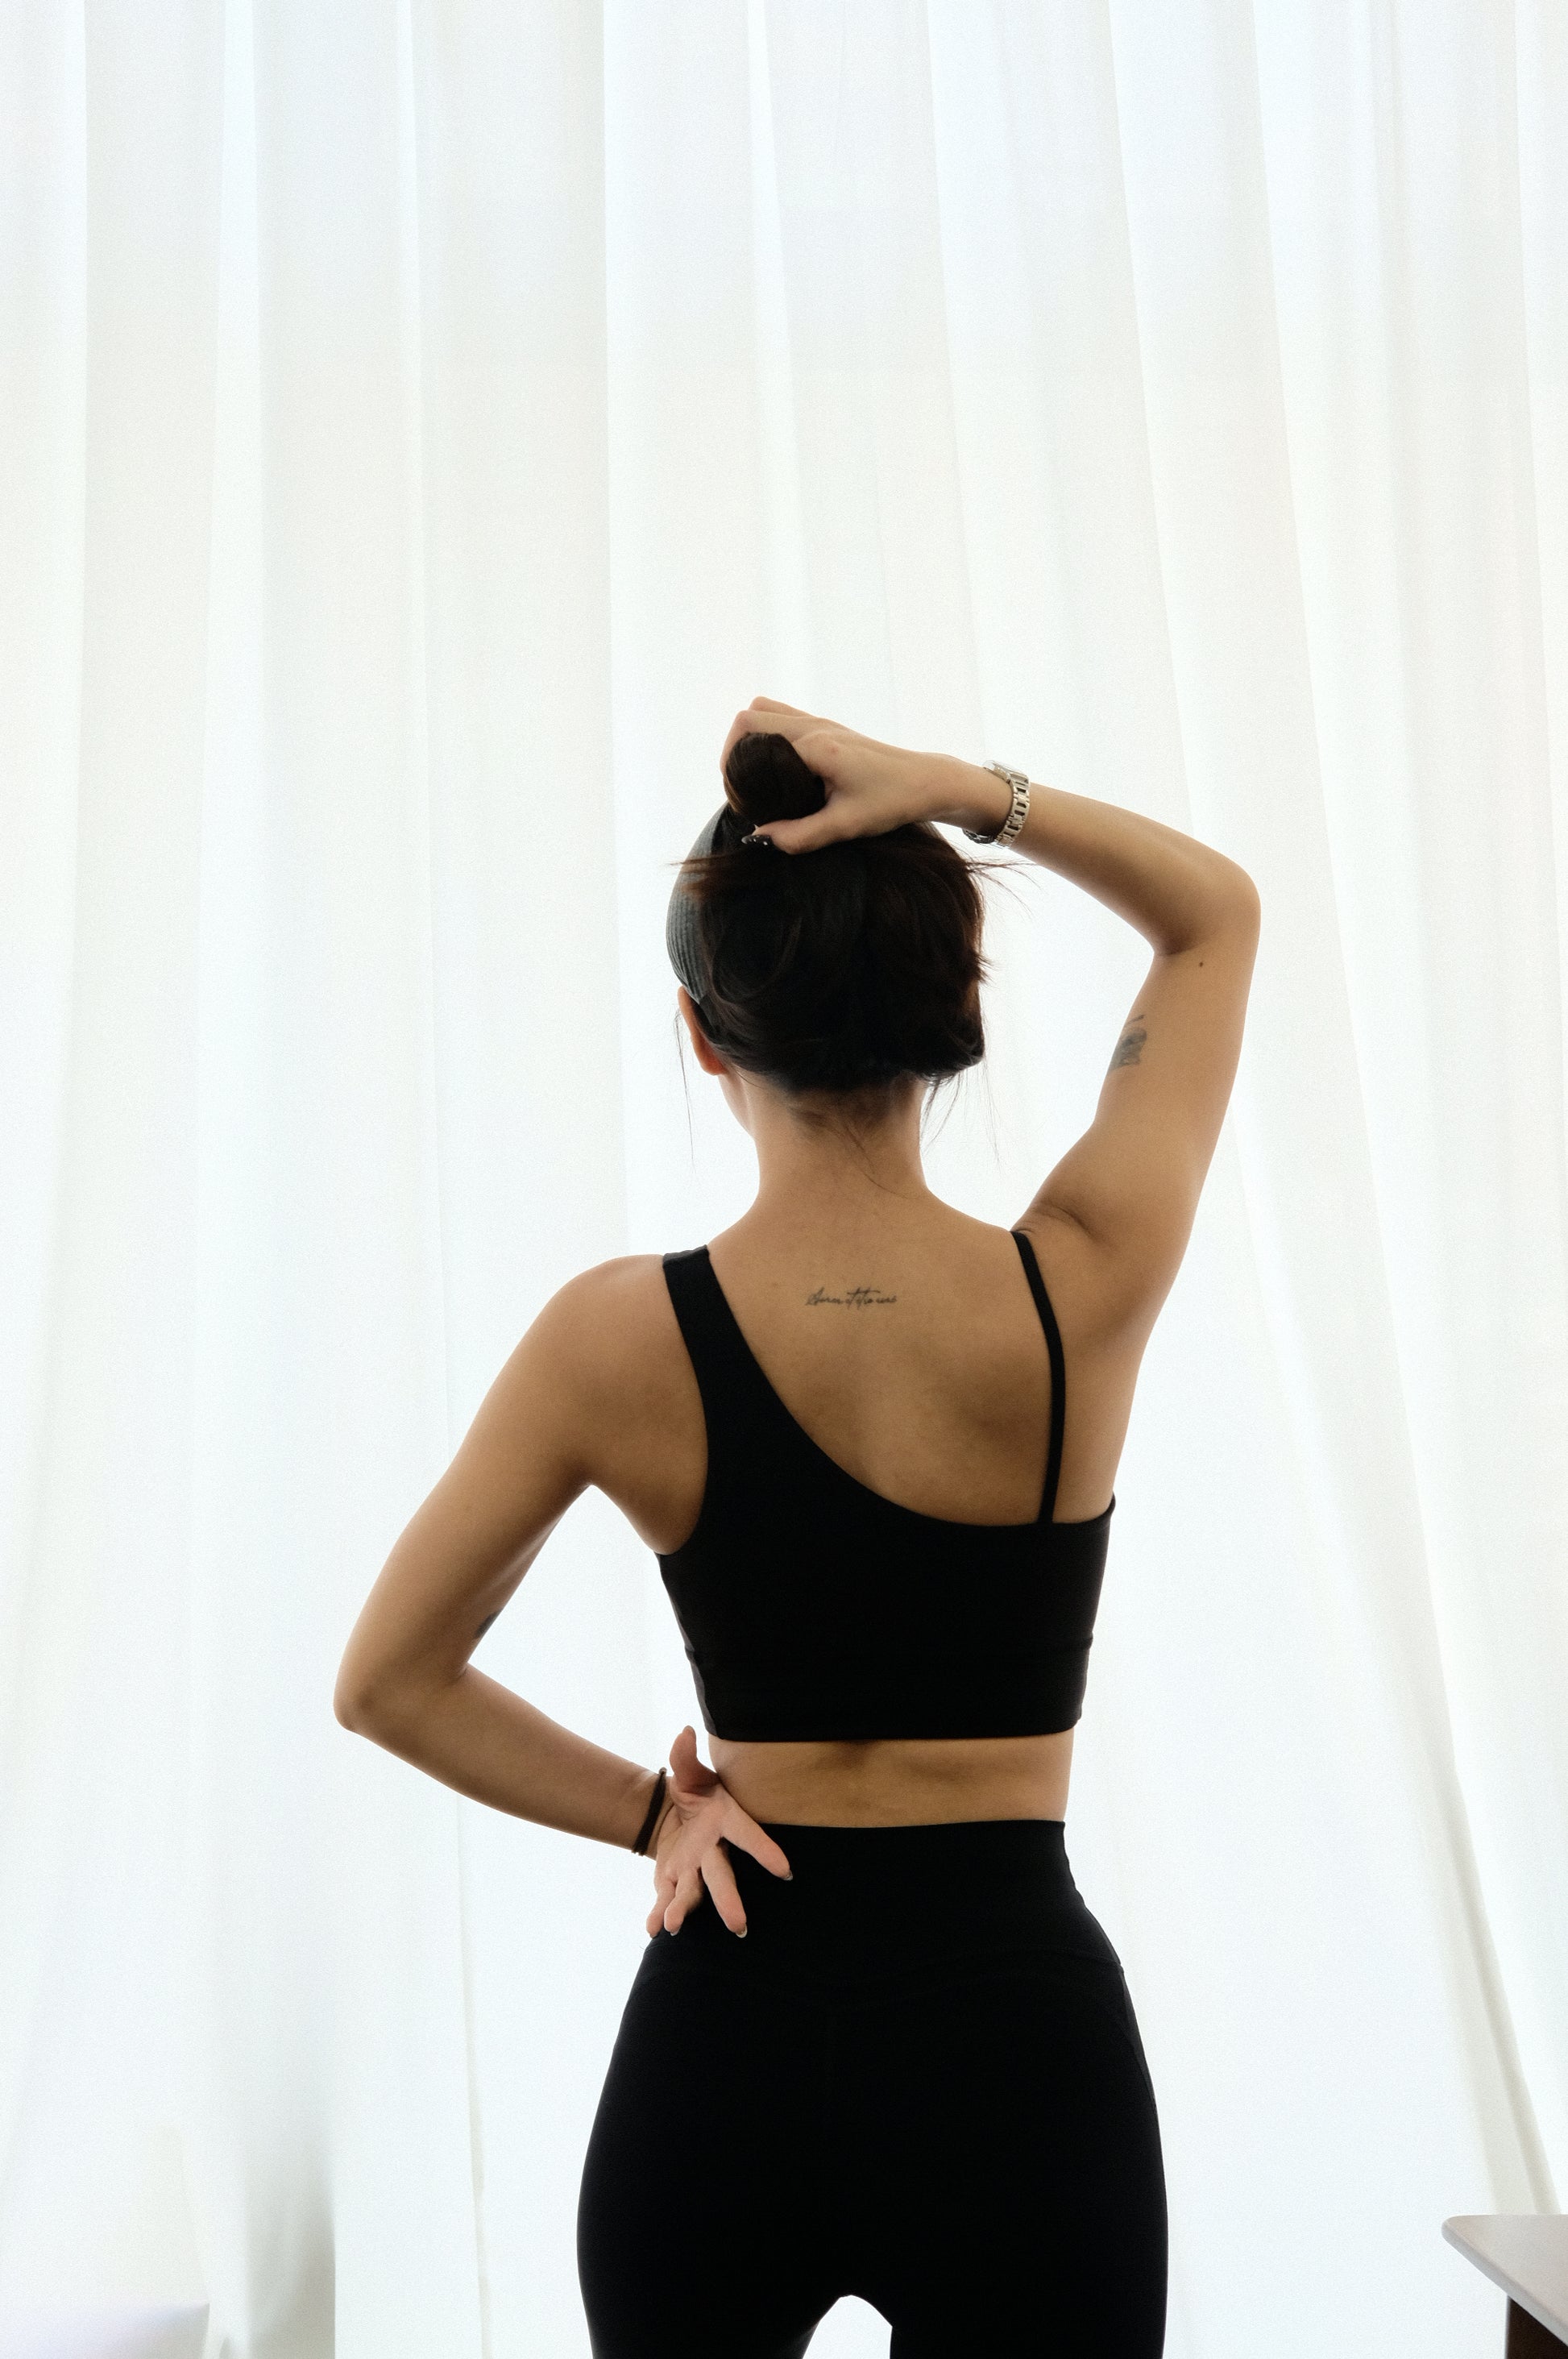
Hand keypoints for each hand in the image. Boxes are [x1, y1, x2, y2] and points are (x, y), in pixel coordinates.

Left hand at [644, 1724, 792, 1938]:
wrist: (677, 1815)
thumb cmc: (696, 1791)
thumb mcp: (690, 1773)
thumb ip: (685, 1757)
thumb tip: (684, 1733)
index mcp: (724, 1821)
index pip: (747, 1836)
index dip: (765, 1851)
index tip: (786, 1871)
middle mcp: (711, 1851)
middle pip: (721, 1875)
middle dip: (728, 1899)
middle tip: (739, 1925)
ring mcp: (691, 1869)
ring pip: (692, 1892)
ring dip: (683, 1908)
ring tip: (675, 1925)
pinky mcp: (671, 1880)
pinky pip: (665, 1898)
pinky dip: (658, 1914)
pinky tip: (652, 1928)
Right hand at [720, 697, 987, 853]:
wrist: (927, 781)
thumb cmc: (892, 802)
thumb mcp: (845, 826)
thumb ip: (799, 835)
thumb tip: (757, 838)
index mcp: (817, 746)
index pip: (752, 742)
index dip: (736, 772)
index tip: (743, 803)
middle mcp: (816, 726)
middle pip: (750, 717)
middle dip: (733, 750)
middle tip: (739, 787)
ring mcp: (822, 721)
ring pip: (764, 709)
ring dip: (747, 737)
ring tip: (751, 775)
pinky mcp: (827, 726)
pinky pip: (781, 715)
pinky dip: (765, 733)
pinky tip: (773, 766)